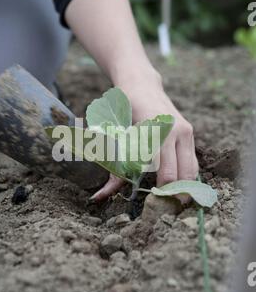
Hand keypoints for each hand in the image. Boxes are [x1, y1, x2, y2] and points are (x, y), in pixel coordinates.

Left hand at [91, 68, 198, 200]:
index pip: (164, 172)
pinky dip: (186, 176)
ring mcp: (185, 131)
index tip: (152, 203)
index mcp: (157, 132)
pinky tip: (175, 185)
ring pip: (191, 170)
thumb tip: (99, 197)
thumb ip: (112, 169)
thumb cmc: (122, 110)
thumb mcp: (115, 138)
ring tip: (170, 200)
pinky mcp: (189, 132)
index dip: (160, 191)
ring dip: (183, 187)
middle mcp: (176, 131)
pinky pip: (192, 161)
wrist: (141, 84)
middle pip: (182, 175)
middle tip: (162, 207)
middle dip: (174, 193)